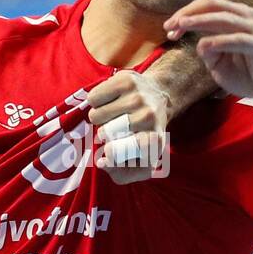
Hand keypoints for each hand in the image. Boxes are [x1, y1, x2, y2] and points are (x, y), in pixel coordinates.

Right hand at [87, 69, 169, 183]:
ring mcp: (138, 97)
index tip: (109, 152)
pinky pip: (93, 98)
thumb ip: (121, 174)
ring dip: (99, 118)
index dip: (112, 154)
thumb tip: (101, 163)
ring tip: (112, 116)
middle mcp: (148, 117)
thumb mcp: (141, 161)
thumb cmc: (144, 134)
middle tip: (116, 130)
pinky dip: (96, 102)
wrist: (159, 96)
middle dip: (104, 134)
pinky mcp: (126, 80)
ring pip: (96, 115)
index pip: (124, 151)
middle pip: (104, 134)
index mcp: (154, 140)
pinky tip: (109, 101)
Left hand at [164, 0, 252, 109]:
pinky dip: (220, 41)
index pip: (208, 7)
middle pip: (214, 6)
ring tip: (182, 26)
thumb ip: (209, 52)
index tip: (168, 27)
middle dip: (189, 13)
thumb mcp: (221, 65)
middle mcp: (247, 18)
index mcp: (236, 18)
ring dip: (200, 21)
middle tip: (170, 25)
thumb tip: (199, 43)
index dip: (186, 13)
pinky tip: (205, 45)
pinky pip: (238, 39)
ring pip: (224, 18)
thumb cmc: (249, 75)